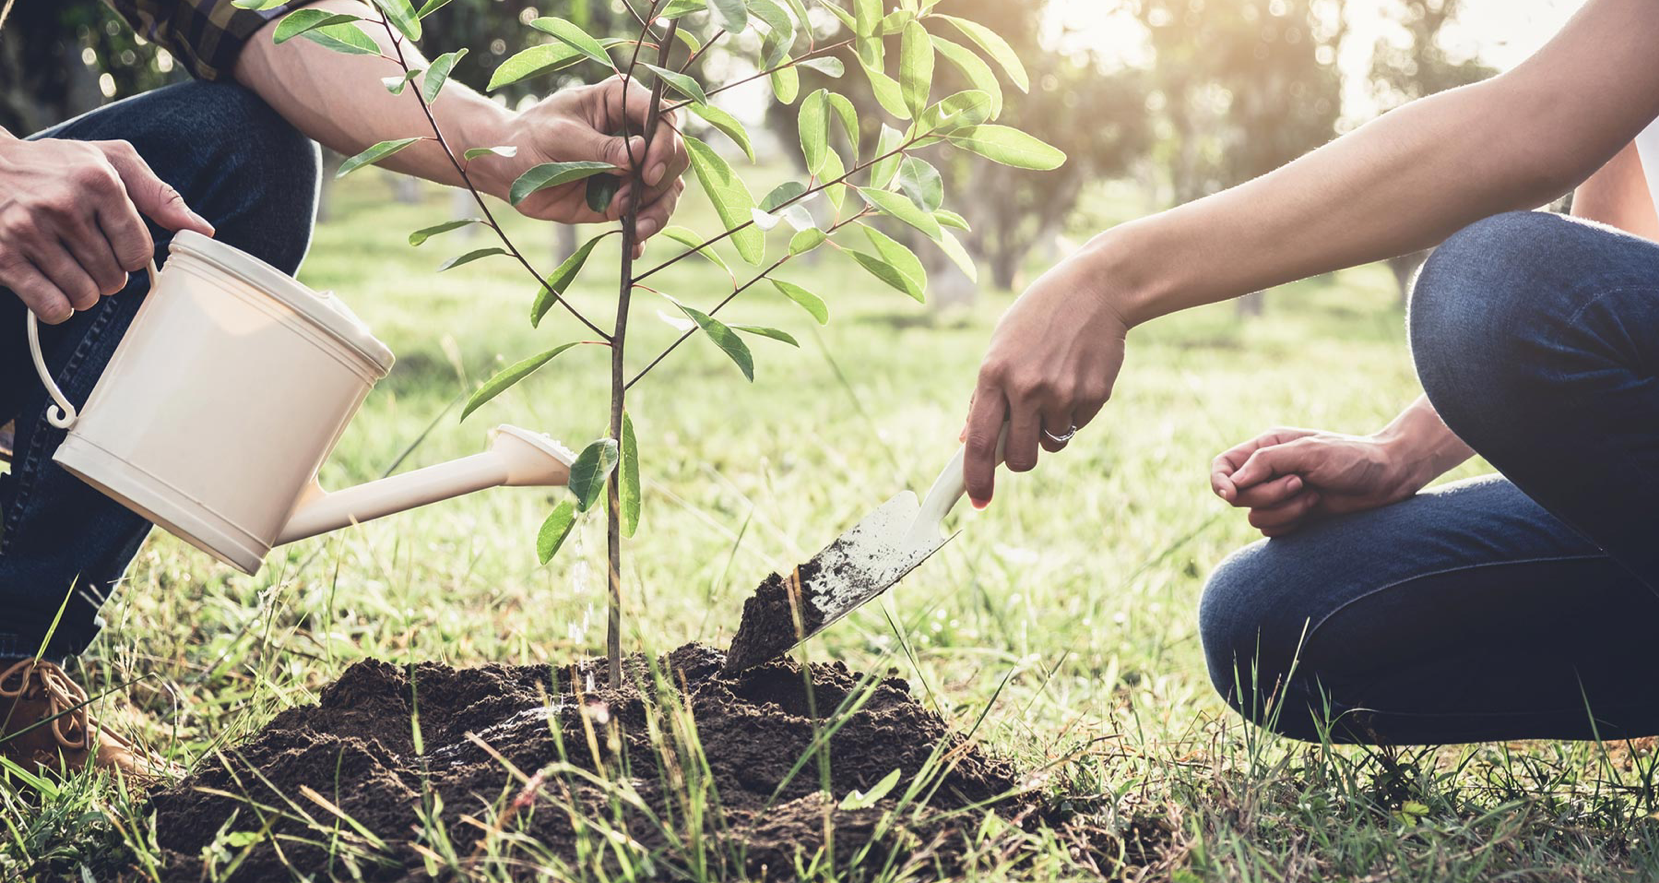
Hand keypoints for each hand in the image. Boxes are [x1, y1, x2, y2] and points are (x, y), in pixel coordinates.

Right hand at [0, 135, 211, 323]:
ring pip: (86, 296)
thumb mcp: (110, 161)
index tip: (116, 243)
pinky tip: (49, 283)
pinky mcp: (3, 257)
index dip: (131, 255)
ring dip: (83, 290)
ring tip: (67, 264)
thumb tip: (203, 230)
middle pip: (115, 278)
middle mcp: (63, 205)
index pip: (140, 251)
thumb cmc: (56, 165)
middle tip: (86, 252)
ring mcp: (28, 232)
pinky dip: (58, 306)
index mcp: (97, 181)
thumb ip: (159, 195)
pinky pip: (53, 307)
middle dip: (107, 274)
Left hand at [486, 76, 687, 257]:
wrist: (509, 169)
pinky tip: (634, 246)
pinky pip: (648, 214)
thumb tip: (638, 154)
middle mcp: (635, 133)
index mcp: (621, 102)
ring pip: (668, 188)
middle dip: (661, 180)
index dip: (664, 143)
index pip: (662, 117)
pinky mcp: (625, 196)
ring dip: (658, 210)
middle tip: (633, 198)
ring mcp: (633, 168)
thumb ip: (599, 147)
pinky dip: (645, 231)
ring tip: (637, 228)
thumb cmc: (530, 137)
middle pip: (675, 155)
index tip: (648, 171)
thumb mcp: (560, 136)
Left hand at [963, 244, 1127, 506]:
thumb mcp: (1002, 346)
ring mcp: (1062, 393)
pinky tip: (1076, 376)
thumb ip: (984, 394)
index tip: (978, 500)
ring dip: (1050, 428)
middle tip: (1025, 438)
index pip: (979, 441)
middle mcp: (1026, 388)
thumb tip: (967, 439)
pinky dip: (1075, 412)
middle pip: (1020, 459)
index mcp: (994, 374)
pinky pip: (1077, 425)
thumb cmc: (1039, 318)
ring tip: (1055, 385)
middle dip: (1021, 459)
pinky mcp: (1093, 395)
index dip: (976, 478)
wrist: (1096, 289)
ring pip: (1052, 443)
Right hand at [1210, 428, 1429, 535]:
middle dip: (1267, 495)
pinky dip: (1291, 523)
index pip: (1223, 466)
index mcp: (1266, 448)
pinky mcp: (1292, 518)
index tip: (1231, 494)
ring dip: (1285, 511)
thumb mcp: (1308, 451)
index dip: (1219, 482)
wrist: (1387, 479)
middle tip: (1299, 484)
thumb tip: (1233, 483)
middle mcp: (1267, 472)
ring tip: (1313, 496)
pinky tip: (1315, 509)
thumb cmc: (1351, 457)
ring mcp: (1279, 497)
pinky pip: (1272, 531)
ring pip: (1255, 516)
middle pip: (1238, 496)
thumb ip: (1266, 462)